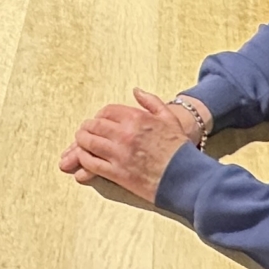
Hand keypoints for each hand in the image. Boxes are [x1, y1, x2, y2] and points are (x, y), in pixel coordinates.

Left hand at [59, 89, 192, 201]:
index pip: (106, 111)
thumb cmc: (179, 148)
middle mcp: (125, 133)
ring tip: (81, 144)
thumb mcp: (168, 118)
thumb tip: (136, 91)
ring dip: (82, 142)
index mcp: (136, 118)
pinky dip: (84, 159)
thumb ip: (151, 102)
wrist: (186, 177)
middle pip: (93, 125)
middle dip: (87, 128)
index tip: (99, 121)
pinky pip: (91, 163)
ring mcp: (119, 154)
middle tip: (84, 132)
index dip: (100, 116)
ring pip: (88, 143)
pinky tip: (85, 159)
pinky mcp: (117, 173)